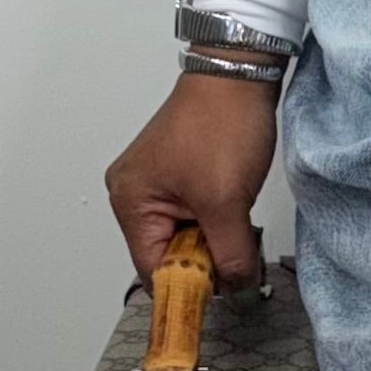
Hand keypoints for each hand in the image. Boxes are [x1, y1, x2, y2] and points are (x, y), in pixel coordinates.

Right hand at [105, 71, 277, 289]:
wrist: (240, 73)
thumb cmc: (222, 125)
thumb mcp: (227, 201)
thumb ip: (230, 254)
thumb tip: (234, 289)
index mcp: (130, 202)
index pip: (152, 269)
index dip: (187, 286)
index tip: (220, 296)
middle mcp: (133, 194)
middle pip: (167, 253)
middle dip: (205, 259)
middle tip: (238, 252)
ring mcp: (155, 183)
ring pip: (185, 235)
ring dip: (214, 238)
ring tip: (237, 219)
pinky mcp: (178, 173)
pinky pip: (193, 214)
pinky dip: (216, 220)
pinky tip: (234, 208)